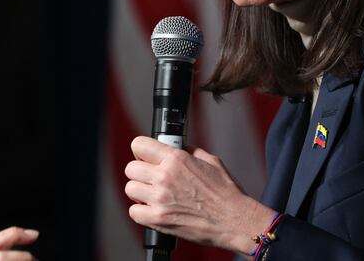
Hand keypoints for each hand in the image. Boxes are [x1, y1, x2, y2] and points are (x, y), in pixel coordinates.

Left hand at [125, 136, 275, 255]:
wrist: (233, 219)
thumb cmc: (226, 192)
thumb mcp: (210, 160)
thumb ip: (189, 151)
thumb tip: (177, 147)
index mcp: (176, 159)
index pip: (139, 145)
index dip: (141, 150)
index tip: (145, 156)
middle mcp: (165, 176)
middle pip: (131, 168)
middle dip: (140, 171)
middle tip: (151, 177)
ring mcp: (160, 199)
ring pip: (130, 189)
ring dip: (140, 191)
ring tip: (153, 194)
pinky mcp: (158, 219)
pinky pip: (134, 211)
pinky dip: (141, 211)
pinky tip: (154, 209)